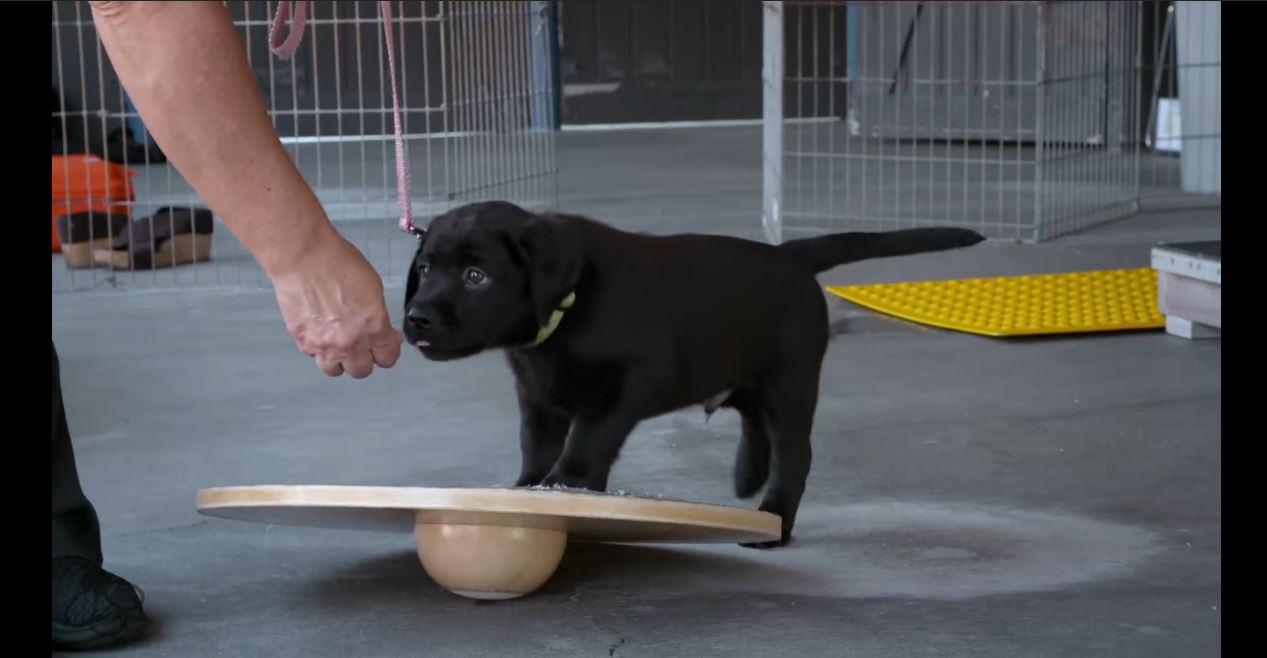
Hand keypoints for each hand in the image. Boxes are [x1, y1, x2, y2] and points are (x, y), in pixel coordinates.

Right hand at [270, 232, 402, 377]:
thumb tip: (379, 326)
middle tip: (363, 347)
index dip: (389, 351)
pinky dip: (318, 349)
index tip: (387, 344)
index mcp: (374, 328)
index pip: (388, 357)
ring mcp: (324, 345)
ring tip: (339, 346)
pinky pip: (314, 355)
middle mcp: (350, 343)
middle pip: (362, 371)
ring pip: (335, 370)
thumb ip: (377, 314)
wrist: (304, 257)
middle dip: (365, 359)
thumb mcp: (373, 287)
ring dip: (340, 361)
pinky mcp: (303, 341)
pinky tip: (320, 333)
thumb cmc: (338, 263)